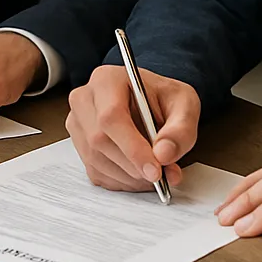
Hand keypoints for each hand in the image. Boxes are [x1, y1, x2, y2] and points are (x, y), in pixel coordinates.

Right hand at [66, 64, 200, 191]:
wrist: (150, 101)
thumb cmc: (163, 98)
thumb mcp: (184, 105)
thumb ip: (180, 130)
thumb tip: (163, 155)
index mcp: (106, 80)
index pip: (111, 117)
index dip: (132, 148)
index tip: (155, 170)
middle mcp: (84, 99)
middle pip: (99, 140)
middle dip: (133, 166)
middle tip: (161, 175)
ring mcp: (77, 122)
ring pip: (96, 159)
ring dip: (129, 177)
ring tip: (153, 174)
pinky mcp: (79, 144)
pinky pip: (95, 172)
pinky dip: (121, 181)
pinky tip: (138, 172)